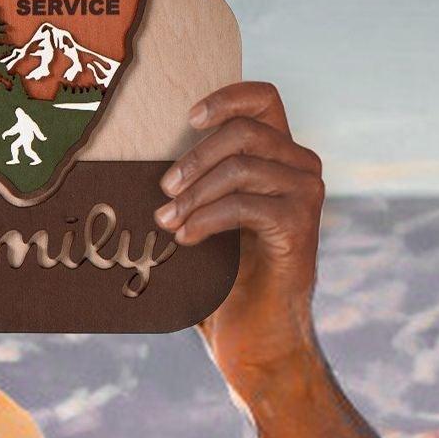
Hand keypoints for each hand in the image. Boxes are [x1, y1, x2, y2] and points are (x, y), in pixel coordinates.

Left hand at [162, 82, 325, 391]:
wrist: (256, 340)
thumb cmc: (221, 283)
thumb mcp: (201, 222)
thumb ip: (190, 186)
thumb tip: (133, 163)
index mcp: (278, 158)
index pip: (264, 99)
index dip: (227, 97)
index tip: (187, 120)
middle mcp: (300, 168)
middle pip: (246, 129)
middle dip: (194, 157)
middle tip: (163, 192)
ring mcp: (305, 195)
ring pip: (243, 165)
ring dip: (195, 192)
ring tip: (166, 222)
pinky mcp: (300, 226)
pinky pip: (247, 204)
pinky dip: (208, 218)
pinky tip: (185, 238)